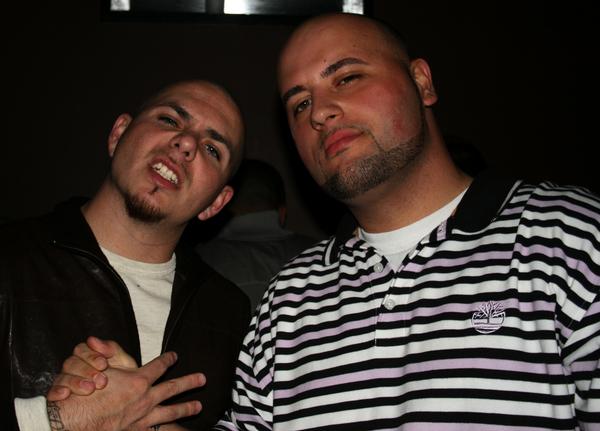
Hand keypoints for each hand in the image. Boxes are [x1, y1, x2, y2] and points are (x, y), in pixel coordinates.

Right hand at [47, 348, 205, 429]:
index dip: (167, 359)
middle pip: (172, 388)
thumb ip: (110, 352)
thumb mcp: (100, 368)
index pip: (158, 366)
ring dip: (186, 408)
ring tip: (198, 406)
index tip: (174, 356)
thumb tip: (103, 340)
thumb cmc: (84, 396)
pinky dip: (170, 430)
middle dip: (189, 382)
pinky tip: (178, 430)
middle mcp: (145, 400)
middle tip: (202, 378)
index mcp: (138, 381)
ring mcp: (143, 419)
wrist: (74, 423)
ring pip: (170, 413)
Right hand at [48, 336, 136, 400]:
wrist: (123, 404)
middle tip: (101, 381)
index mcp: (89, 357)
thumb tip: (93, 340)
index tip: (103, 364)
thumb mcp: (123, 363)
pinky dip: (57, 392)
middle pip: (71, 362)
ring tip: (89, 389)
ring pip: (63, 377)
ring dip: (76, 382)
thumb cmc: (123, 381)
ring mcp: (66, 382)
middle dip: (86, 371)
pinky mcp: (59, 397)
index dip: (91, 355)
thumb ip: (111, 349)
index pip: (82, 349)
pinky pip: (52, 392)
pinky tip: (65, 394)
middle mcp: (75, 368)